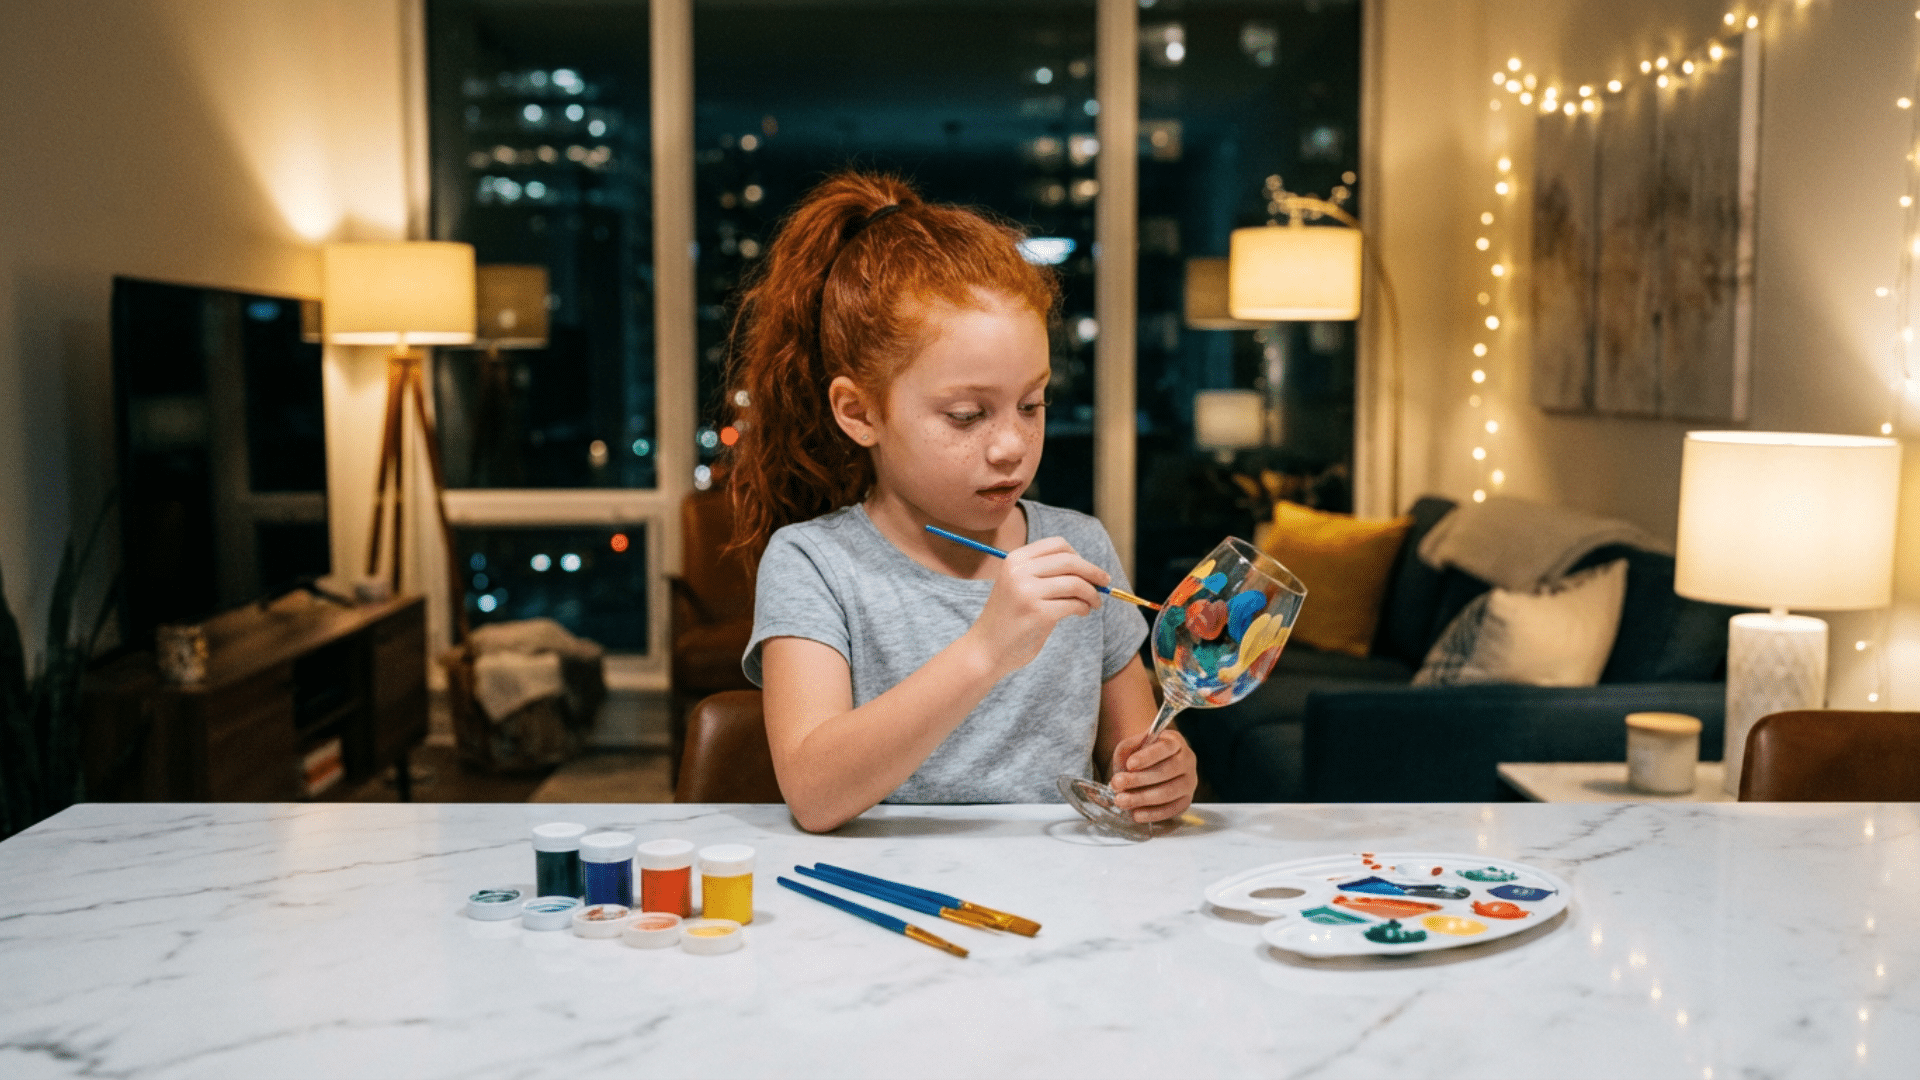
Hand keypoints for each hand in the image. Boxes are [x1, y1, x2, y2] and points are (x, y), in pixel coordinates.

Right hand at [966, 536, 1106, 675]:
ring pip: (1076, 583)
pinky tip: (1082, 612)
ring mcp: (1028, 592)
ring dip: (1092, 593)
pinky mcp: (1038, 614)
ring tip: (1094, 603)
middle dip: (1093, 571)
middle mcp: (1020, 572)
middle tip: (1105, 582)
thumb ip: (1044, 572)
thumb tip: (1088, 567)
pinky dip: (1084, 607)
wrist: (986, 649)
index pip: (1058, 545)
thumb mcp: (1017, 584)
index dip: (1078, 555)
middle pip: (1070, 561)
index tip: (1088, 569)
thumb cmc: (1008, 617)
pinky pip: (1074, 604)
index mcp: (1015, 559)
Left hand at [1107, 728, 1196, 823]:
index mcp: (1175, 742)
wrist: (1147, 772)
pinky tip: (1136, 813)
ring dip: (1142, 798)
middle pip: (1167, 771)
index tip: (1130, 764)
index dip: (1148, 756)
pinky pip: (1171, 810)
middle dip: (1139, 779)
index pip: (1166, 747)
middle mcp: (1187, 761)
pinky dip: (1152, 813)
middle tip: (1117, 783)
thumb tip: (1128, 759)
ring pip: (1168, 792)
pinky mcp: (1185, 801)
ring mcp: (1189, 782)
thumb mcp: (1130, 748)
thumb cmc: (1139, 758)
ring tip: (1121, 800)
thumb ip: (1128, 748)